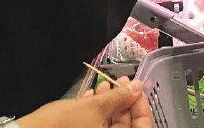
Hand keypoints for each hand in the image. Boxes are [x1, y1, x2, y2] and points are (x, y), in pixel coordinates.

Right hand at [18, 79, 152, 127]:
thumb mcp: (93, 108)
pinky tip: (89, 95)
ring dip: (107, 105)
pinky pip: (92, 127)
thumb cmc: (62, 125)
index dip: (141, 107)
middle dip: (122, 103)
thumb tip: (138, 87)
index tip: (137, 88)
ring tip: (103, 84)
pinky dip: (93, 113)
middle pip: (124, 126)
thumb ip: (119, 98)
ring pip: (107, 126)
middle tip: (120, 81)